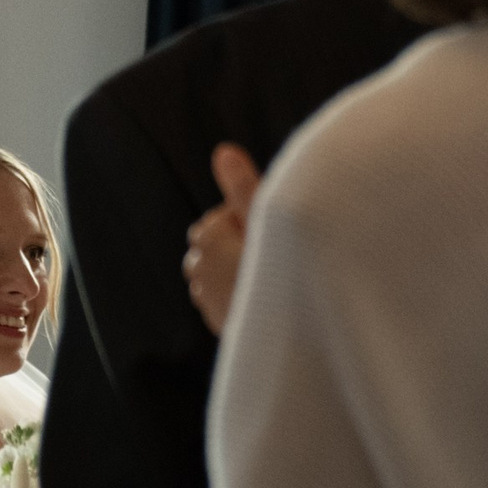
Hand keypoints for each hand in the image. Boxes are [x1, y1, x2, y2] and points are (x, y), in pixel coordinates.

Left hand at [183, 143, 262, 334]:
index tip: (274, 233)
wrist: (290, 335)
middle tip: (275, 254)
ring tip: (271, 276)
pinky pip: (225, 293)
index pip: (228, 213)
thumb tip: (222, 152)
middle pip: (220, 239)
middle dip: (242, 241)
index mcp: (207, 235)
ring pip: (221, 266)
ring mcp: (203, 293)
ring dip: (239, 267)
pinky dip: (238, 290)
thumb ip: (243, 186)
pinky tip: (263, 297)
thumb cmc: (281, 273)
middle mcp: (197, 264)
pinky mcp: (213, 317)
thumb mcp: (267, 222)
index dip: (253, 220)